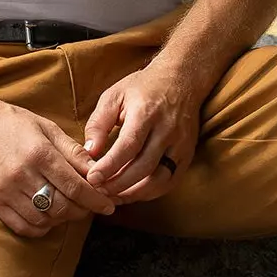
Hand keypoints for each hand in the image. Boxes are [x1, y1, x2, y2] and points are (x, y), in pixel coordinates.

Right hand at [0, 89, 117, 237]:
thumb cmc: (12, 121)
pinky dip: (39, 227)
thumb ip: (73, 152)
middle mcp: (22, 175)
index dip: (96, 200)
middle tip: (89, 206)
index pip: (76, 187)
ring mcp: (5, 190)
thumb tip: (98, 170)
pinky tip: (47, 217)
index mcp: (40, 154)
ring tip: (68, 208)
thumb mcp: (47, 128)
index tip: (108, 205)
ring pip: (44, 219)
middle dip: (82, 210)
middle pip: (62, 207)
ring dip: (62, 219)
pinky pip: (22, 226)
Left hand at [81, 60, 200, 203]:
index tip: (92, 179)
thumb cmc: (142, 88)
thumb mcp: (114, 96)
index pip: (129, 146)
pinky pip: (170, 181)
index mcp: (147, 112)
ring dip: (134, 193)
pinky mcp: (188, 154)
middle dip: (118, 184)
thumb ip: (98, 124)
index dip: (110, 166)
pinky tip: (132, 193)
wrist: (180, 80)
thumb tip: (89, 152)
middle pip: (144, 167)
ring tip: (112, 196)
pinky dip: (150, 192)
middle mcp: (168, 129)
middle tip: (97, 192)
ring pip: (159, 179)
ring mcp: (181, 144)